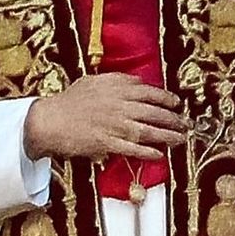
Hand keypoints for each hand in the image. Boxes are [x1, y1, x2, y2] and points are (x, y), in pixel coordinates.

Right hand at [23, 72, 188, 162]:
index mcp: (117, 88)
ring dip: (167, 136)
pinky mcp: (107, 144)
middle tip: (185, 124)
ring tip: (180, 139)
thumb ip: (118, 80)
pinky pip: (133, 149)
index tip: (176, 103)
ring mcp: (114, 126)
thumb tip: (138, 82)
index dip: (166, 98)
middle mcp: (119, 106)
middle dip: (173, 119)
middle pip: (154, 112)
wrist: (49, 120)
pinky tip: (159, 155)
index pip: (150, 92)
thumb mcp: (94, 81)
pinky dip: (148, 153)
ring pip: (148, 131)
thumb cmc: (70, 100)